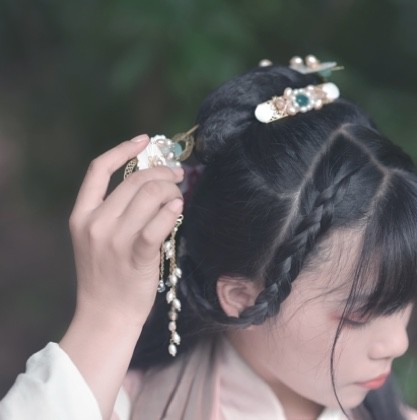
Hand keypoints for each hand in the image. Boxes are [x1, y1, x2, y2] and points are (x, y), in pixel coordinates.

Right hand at [69, 134, 183, 327]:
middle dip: (161, 172)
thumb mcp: (97, 239)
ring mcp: (114, 239)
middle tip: (178, 175)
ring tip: (179, 194)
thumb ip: (115, 212)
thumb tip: (150, 184)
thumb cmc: (107, 276)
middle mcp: (95, 223)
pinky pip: (158, 224)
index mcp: (82, 215)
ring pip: (149, 196)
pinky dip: (171, 210)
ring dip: (170, 189)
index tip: (144, 140)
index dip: (123, 149)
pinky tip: (178, 207)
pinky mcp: (136, 255)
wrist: (105, 315)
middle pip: (134, 180)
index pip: (98, 169)